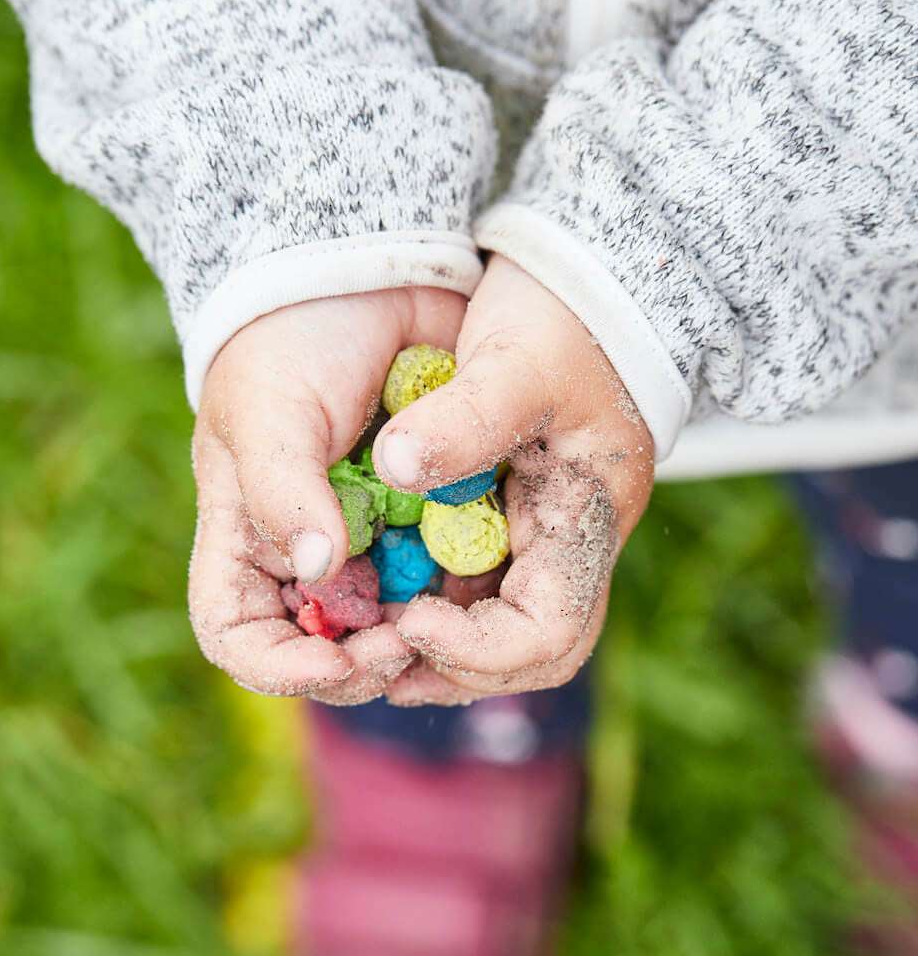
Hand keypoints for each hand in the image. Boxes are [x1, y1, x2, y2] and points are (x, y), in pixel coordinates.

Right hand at [188, 287, 465, 703]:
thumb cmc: (292, 338)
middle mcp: (308, 547)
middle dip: (360, 661)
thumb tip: (317, 572)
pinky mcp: (426, 513)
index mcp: (248, 532)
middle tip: (405, 642)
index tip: (335, 663)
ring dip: (414, 639)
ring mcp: (370, 534)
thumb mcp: (269, 409)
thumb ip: (283, 490)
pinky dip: (455, 595)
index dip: (277, 667)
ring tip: (444, 624)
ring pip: (387, 622)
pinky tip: (476, 588)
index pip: (237, 633)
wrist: (369, 273)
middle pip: (321, 646)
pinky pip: (442, 576)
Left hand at [371, 257, 654, 704]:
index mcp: (588, 524)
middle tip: (378, 660)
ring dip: (436, 648)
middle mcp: (570, 547)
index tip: (408, 619)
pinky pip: (473, 586)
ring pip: (497, 627)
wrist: (584, 287)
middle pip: (526, 651)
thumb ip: (462, 421)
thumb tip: (394, 469)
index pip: (548, 632)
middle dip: (454, 668)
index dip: (478, 649)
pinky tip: (379, 593)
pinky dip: (431, 604)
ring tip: (366, 640)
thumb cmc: (561, 320)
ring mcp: (541, 537)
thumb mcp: (515, 364)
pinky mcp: (511, 519)